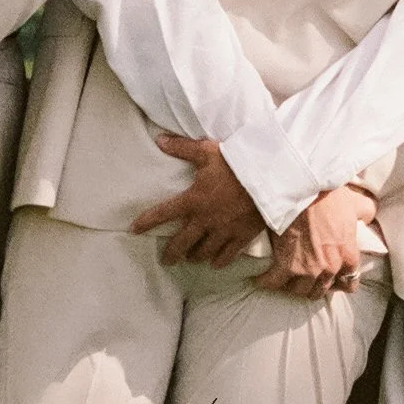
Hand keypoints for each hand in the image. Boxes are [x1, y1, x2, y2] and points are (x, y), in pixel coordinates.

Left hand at [131, 132, 263, 268]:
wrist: (270, 178)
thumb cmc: (237, 162)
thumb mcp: (208, 151)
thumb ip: (182, 148)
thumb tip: (159, 140)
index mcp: (193, 200)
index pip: (163, 213)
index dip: (146, 222)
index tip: (134, 229)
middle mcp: (205, 220)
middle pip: (182, 243)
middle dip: (172, 253)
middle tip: (167, 260)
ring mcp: (223, 231)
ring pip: (203, 252)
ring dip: (195, 256)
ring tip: (191, 258)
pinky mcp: (242, 237)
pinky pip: (227, 256)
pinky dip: (219, 261)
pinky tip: (215, 264)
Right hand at [255, 184, 376, 298]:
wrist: (303, 189)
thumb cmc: (329, 195)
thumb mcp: (357, 203)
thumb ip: (366, 213)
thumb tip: (368, 216)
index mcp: (348, 256)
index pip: (349, 283)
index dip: (338, 280)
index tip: (331, 276)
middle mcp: (330, 268)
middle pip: (321, 290)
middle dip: (314, 285)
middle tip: (305, 275)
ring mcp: (307, 269)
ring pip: (299, 291)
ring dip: (292, 285)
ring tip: (286, 277)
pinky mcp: (284, 265)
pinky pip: (273, 283)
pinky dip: (267, 281)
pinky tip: (263, 278)